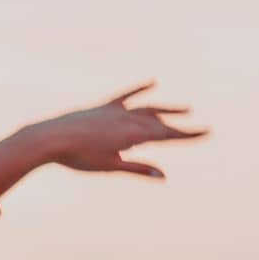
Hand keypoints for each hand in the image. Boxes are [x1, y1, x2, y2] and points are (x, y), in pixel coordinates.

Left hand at [28, 81, 207, 178]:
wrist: (51, 138)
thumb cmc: (79, 158)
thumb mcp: (111, 166)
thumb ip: (138, 169)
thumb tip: (164, 176)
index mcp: (132, 135)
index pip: (167, 135)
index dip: (188, 134)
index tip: (207, 132)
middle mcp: (128, 119)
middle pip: (160, 122)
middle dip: (181, 126)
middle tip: (200, 128)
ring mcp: (116, 111)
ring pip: (147, 109)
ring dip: (167, 109)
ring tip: (185, 108)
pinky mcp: (104, 107)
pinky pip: (126, 96)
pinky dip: (140, 89)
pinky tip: (153, 82)